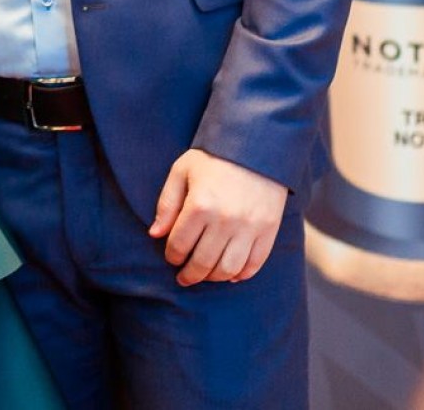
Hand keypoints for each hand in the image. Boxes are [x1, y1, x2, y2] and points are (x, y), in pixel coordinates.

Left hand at [148, 149, 288, 286]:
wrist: (256, 145)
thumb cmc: (213, 158)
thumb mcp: (182, 171)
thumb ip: (167, 204)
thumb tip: (155, 234)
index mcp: (199, 205)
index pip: (179, 245)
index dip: (172, 256)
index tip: (172, 257)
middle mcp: (225, 220)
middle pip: (203, 262)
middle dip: (189, 274)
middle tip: (184, 277)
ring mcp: (249, 228)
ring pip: (228, 269)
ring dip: (214, 278)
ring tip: (206, 274)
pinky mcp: (268, 230)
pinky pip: (254, 264)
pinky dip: (241, 274)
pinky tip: (230, 273)